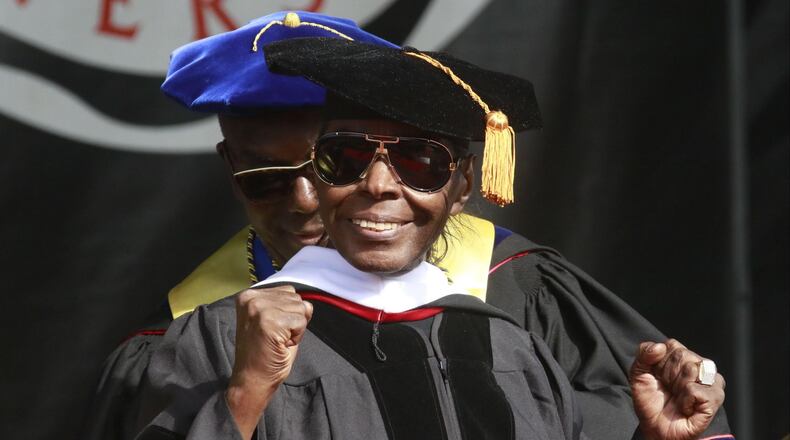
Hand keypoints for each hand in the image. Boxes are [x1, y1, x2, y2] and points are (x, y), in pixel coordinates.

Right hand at [226, 286, 312, 438]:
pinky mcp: (269, 321)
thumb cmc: (264, 354)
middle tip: (276, 337)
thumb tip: (307, 302)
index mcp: (249, 295)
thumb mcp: (272, 320)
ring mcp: (259, 308)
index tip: (273, 329)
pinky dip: (297, 336)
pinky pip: (301, 322)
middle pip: (296, 298)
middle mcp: (252, 298)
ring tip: (278, 341)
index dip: (289, 313)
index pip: (288, 291)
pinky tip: (281, 345)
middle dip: (293, 320)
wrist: (252, 380)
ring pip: (301, 308)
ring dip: (295, 328)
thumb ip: (285, 305)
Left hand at [630, 339, 725, 439]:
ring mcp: (711, 382)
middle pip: (682, 355)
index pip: (673, 345)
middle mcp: (701, 366)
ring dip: (677, 386)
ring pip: (691, 368)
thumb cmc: (650, 402)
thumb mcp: (638, 374)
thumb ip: (643, 353)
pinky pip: (695, 389)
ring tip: (678, 397)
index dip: (660, 362)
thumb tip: (660, 346)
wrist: (654, 428)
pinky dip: (684, 399)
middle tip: (669, 390)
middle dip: (668, 375)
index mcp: (684, 357)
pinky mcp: (715, 398)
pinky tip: (685, 407)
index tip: (658, 377)